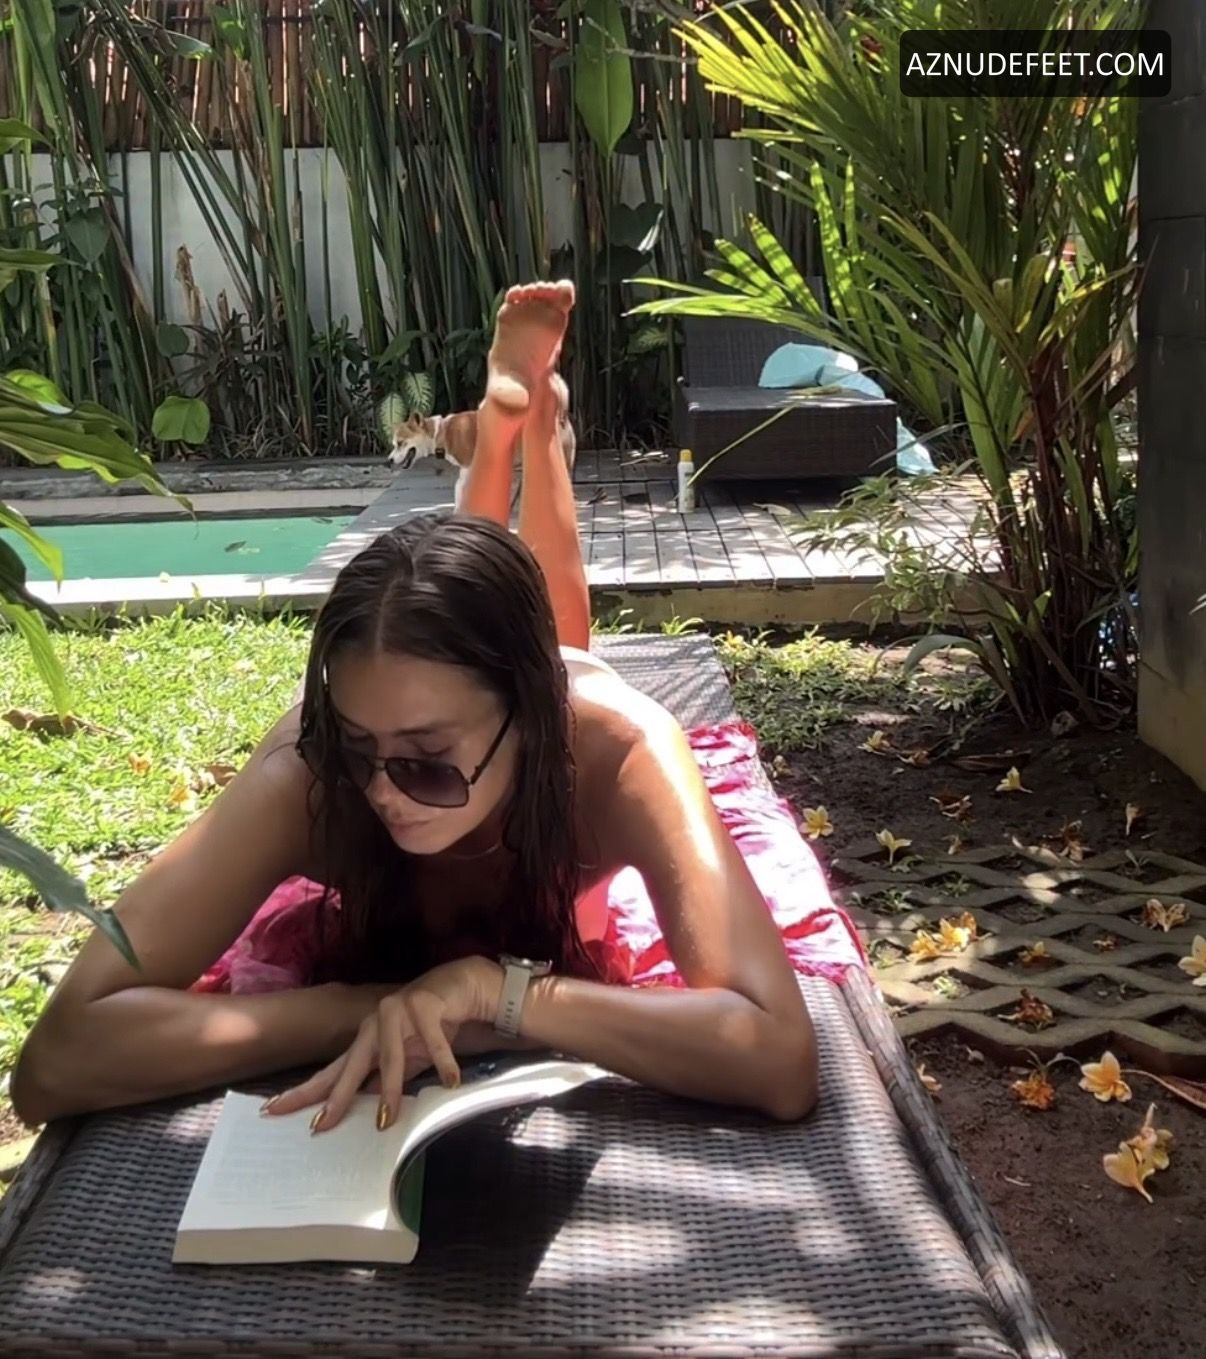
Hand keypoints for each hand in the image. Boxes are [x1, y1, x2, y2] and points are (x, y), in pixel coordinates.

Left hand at [264, 956, 502, 1132]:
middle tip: (321, 1125)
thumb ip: (386, 1079)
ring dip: (390, 1089)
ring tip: (386, 1120)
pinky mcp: (424, 1003)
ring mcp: (398, 1011)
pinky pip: (432, 1039)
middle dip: (336, 1097)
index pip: (332, 1071)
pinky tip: (450, 1080)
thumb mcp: (408, 1060)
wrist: (461, 985)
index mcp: (366, 1041)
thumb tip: (367, 1106)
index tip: (272, 1110)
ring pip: (390, 1057)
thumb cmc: (430, 1025)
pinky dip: (442, 1060)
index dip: (305, 1091)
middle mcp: (375, 1025)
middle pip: (351, 1066)